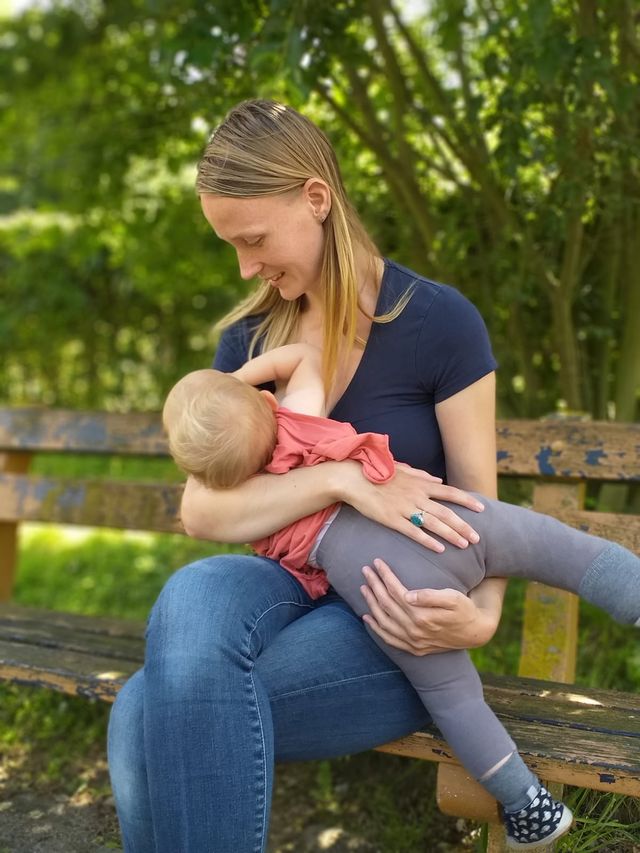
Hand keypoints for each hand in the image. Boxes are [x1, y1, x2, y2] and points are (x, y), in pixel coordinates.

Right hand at [341, 460, 484, 552]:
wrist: (354, 478)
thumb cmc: (377, 472)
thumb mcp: (402, 469)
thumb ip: (422, 475)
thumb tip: (439, 480)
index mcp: (420, 483)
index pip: (450, 492)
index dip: (467, 501)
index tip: (482, 509)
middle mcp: (416, 496)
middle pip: (446, 512)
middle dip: (464, 526)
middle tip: (477, 538)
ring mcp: (405, 508)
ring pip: (434, 524)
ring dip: (451, 535)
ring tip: (464, 545)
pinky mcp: (392, 519)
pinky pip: (413, 532)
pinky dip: (428, 541)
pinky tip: (439, 549)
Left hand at [359, 558, 499, 654]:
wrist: (475, 632)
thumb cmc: (464, 610)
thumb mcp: (453, 598)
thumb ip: (431, 596)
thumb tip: (407, 595)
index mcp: (422, 616)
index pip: (396, 591)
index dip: (385, 575)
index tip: (377, 562)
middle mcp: (414, 631)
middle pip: (386, 604)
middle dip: (374, 585)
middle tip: (365, 570)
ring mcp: (412, 642)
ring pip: (384, 621)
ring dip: (371, 603)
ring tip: (364, 588)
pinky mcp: (414, 648)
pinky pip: (389, 639)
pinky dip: (376, 628)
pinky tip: (367, 618)